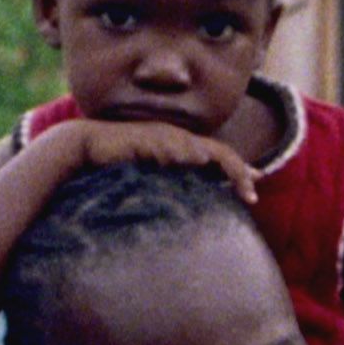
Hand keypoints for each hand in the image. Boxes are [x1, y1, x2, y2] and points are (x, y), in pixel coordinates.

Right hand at [66, 120, 259, 203]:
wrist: (86, 148)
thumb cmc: (117, 166)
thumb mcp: (151, 180)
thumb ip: (172, 186)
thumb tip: (191, 207)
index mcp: (181, 148)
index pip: (218, 156)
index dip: (239, 169)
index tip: (257, 183)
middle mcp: (177, 140)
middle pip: (218, 152)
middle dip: (239, 170)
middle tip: (254, 192)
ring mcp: (163, 137)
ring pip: (201, 148)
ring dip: (222, 163)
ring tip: (239, 182)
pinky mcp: (147, 138)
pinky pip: (172, 146)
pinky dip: (187, 154)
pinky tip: (198, 161)